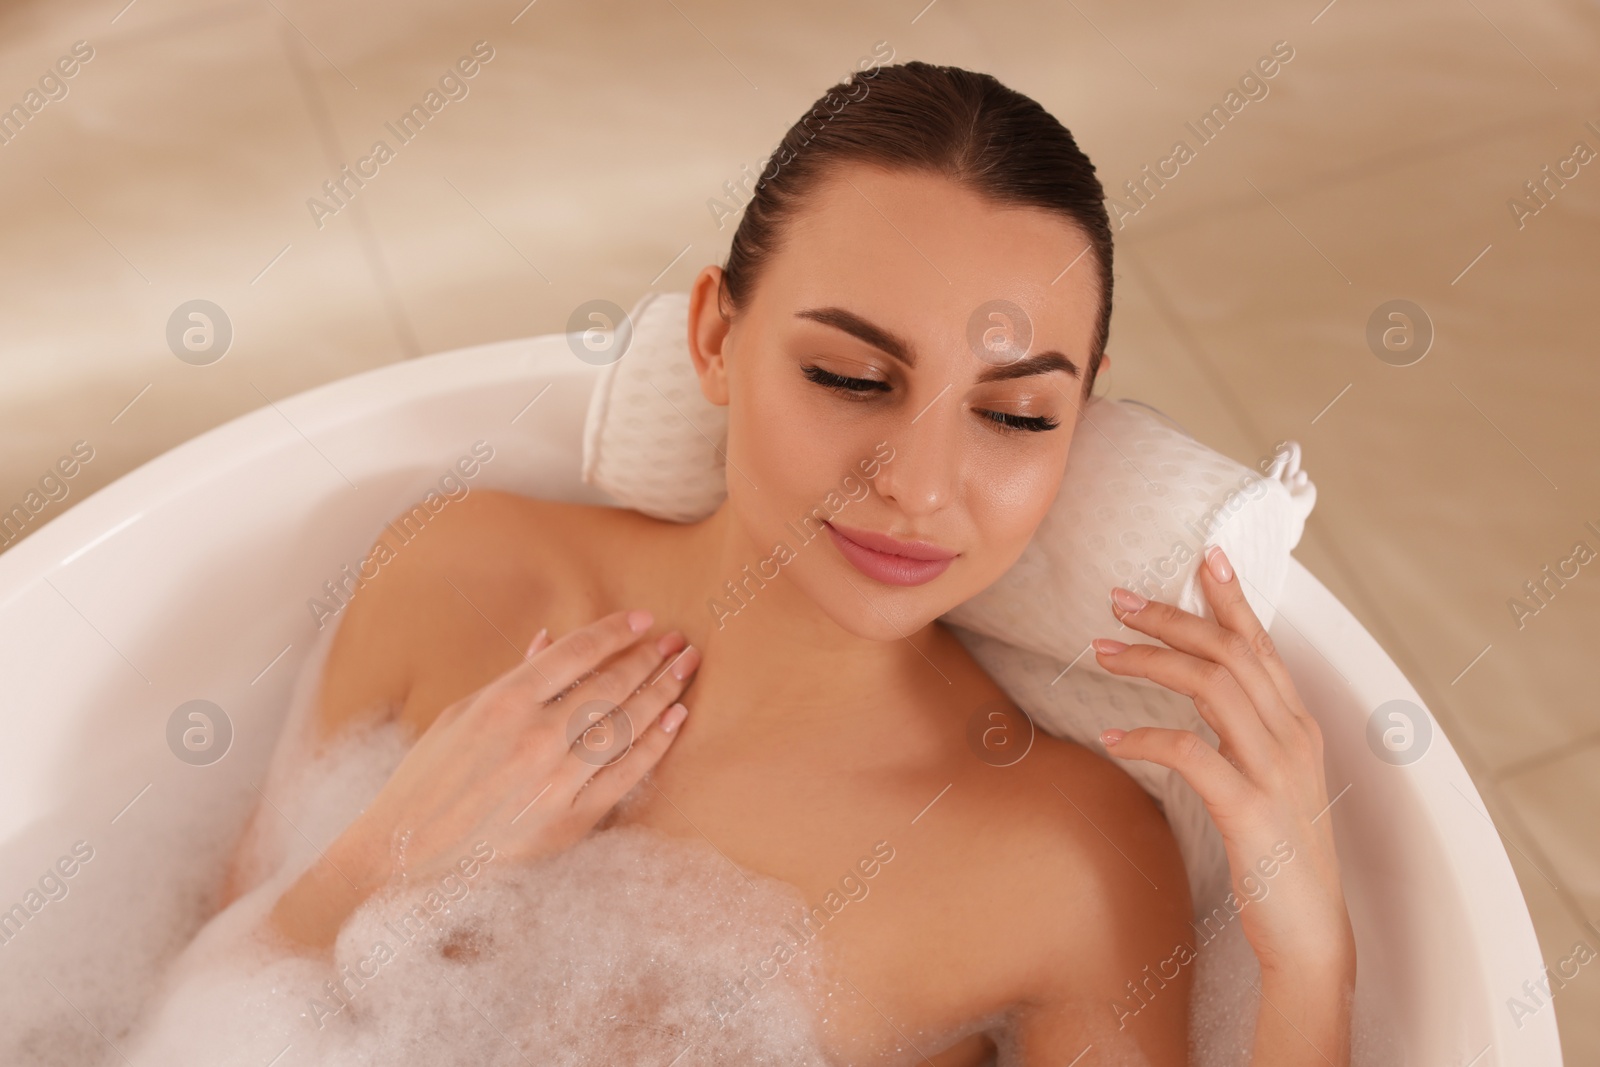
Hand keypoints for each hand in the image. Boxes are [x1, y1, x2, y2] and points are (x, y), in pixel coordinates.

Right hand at [267, 608, 698, 951]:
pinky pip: (625, 774)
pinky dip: (654, 744)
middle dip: (648, 658)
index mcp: (503, 703)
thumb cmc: (427, 780)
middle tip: (675, 641)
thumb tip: (551, 640)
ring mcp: (556, 782)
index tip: (642, 619)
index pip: (575, 654)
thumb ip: (514, 678)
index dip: (615, 632)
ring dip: (661, 692)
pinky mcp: (570, 821)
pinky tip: (674, 719)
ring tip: (684, 669)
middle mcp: (535, 739)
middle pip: (609, 686)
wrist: (404, 858)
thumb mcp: (460, 716)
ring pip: (626, 726)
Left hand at [1090, 545, 1353, 1065]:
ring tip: (1100, 652)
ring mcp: (1276, 773)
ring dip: (1151, 660)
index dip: (1233, 599)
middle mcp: (1293, 740)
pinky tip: (1111, 735)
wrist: (1310, 940)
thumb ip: (1243, 739)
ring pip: (1213, 686)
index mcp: (1299, 729)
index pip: (1263, 646)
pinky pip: (1190, 754)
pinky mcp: (1251, 812)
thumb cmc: (1281, 862)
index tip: (1203, 558)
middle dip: (1172, 616)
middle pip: (1230, 652)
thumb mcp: (1269, 786)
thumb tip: (1198, 703)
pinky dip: (1146, 736)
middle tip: (1117, 600)